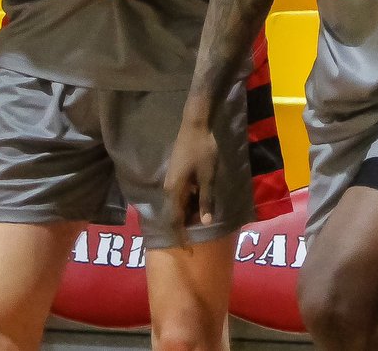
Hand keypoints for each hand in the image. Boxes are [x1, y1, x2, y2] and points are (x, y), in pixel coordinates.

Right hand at [163, 114, 218, 245]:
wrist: (194, 125)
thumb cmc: (203, 150)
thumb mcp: (208, 177)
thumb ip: (206, 200)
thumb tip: (205, 223)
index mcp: (174, 190)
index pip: (174, 220)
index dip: (180, 237)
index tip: (187, 251)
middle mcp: (169, 187)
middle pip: (176, 213)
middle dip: (187, 225)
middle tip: (202, 231)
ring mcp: (172, 180)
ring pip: (179, 203)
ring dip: (189, 212)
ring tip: (203, 217)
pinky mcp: (176, 174)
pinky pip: (181, 194)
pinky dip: (190, 201)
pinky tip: (201, 200)